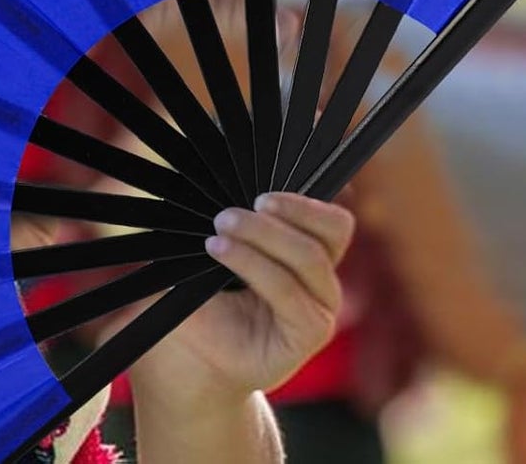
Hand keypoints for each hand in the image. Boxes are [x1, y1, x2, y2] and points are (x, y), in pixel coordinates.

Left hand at [124, 191, 354, 403]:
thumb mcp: (216, 245)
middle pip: (332, 229)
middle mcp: (321, 277)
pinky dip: (254, 264)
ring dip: (263, 234)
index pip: (332, 219)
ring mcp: (320, 306)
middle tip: (235, 208)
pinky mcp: (308, 333)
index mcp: (309, 250)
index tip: (262, 189)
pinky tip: (221, 251)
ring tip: (220, 228)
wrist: (192, 352)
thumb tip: (215, 173)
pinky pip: (289, 291)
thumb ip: (231, 216)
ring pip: (310, 256)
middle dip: (289, 208)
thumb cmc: (204, 292)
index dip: (308, 199)